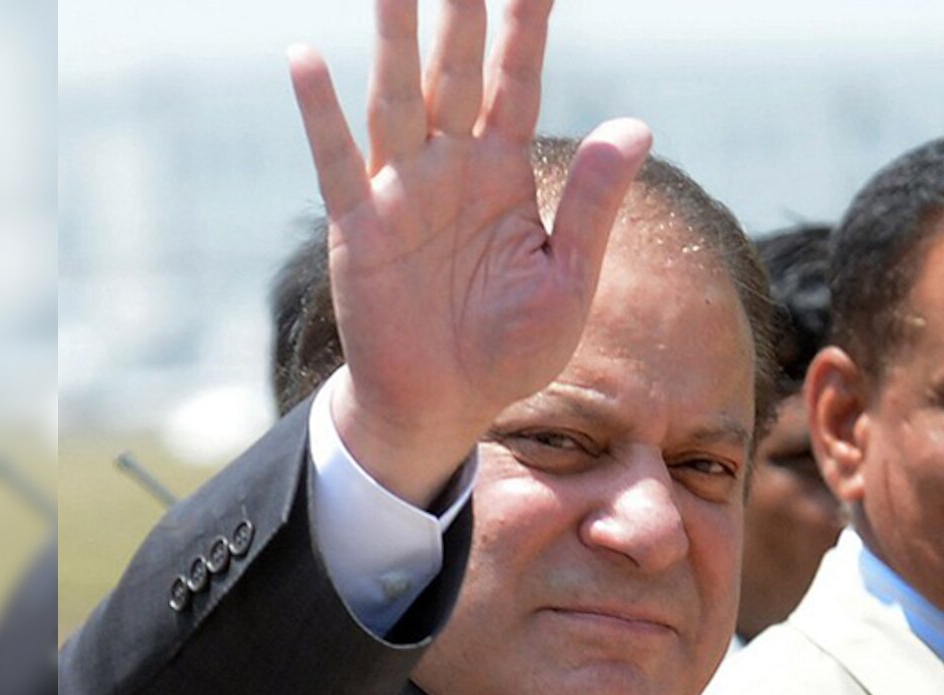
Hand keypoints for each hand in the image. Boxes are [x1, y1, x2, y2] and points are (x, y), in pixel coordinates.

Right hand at [289, 0, 650, 506]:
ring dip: (393, 39)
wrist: (444, 406)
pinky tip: (305, 59)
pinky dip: (320, 116)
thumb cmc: (509, 350)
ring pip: (396, 99)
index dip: (526, 24)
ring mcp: (400, 193)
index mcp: (502, 176)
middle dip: (459, 11)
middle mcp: (450, 169)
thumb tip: (638, 125)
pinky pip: (337, 164)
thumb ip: (592, 205)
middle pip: (455, 72)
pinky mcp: (358, 229)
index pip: (518, 82)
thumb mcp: (567, 281)